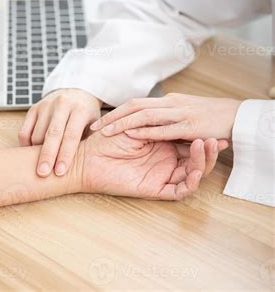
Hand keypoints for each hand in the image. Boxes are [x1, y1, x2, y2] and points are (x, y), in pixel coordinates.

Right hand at [19, 88, 101, 177]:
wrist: (76, 92)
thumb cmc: (87, 115)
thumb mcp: (95, 124)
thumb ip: (91, 141)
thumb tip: (87, 165)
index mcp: (80, 109)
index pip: (71, 135)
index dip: (65, 155)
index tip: (60, 172)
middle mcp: (62, 105)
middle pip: (52, 134)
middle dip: (47, 156)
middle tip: (43, 174)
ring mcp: (46, 105)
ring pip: (37, 134)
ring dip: (37, 152)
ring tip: (41, 166)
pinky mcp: (34, 108)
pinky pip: (25, 130)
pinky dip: (26, 145)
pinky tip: (30, 154)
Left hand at [76, 132, 227, 199]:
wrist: (87, 158)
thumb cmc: (106, 138)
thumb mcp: (136, 126)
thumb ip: (156, 123)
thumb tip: (181, 114)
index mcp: (161, 144)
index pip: (188, 141)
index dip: (202, 136)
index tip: (215, 126)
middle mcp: (164, 160)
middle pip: (195, 158)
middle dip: (208, 149)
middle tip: (216, 138)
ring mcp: (162, 175)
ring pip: (192, 173)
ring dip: (202, 162)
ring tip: (205, 146)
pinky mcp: (156, 189)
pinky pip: (179, 190)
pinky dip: (190, 181)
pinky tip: (194, 170)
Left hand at [90, 93, 241, 140]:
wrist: (237, 115)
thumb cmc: (209, 116)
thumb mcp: (182, 113)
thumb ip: (164, 119)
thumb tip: (143, 125)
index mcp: (167, 102)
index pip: (135, 104)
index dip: (115, 112)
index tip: (98, 122)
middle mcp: (170, 105)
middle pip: (134, 106)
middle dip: (112, 116)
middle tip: (94, 127)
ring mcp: (179, 115)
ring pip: (146, 115)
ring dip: (124, 122)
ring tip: (107, 131)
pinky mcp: (189, 128)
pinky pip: (165, 129)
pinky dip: (149, 130)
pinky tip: (133, 134)